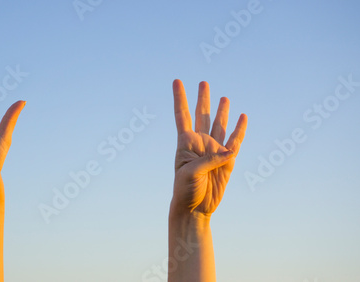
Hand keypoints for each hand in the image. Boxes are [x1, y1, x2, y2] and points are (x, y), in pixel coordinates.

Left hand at [171, 80, 246, 216]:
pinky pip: (235, 141)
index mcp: (186, 143)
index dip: (180, 97)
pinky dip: (239, 129)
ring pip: (219, 125)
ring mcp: (214, 150)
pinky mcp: (227, 160)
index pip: (182, 115)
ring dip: (221, 111)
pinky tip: (242, 117)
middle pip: (202, 115)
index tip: (177, 81)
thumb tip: (231, 150)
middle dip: (202, 99)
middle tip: (203, 82)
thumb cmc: (186, 190)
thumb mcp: (192, 173)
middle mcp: (200, 143)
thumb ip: (210, 159)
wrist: (196, 208)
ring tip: (223, 97)